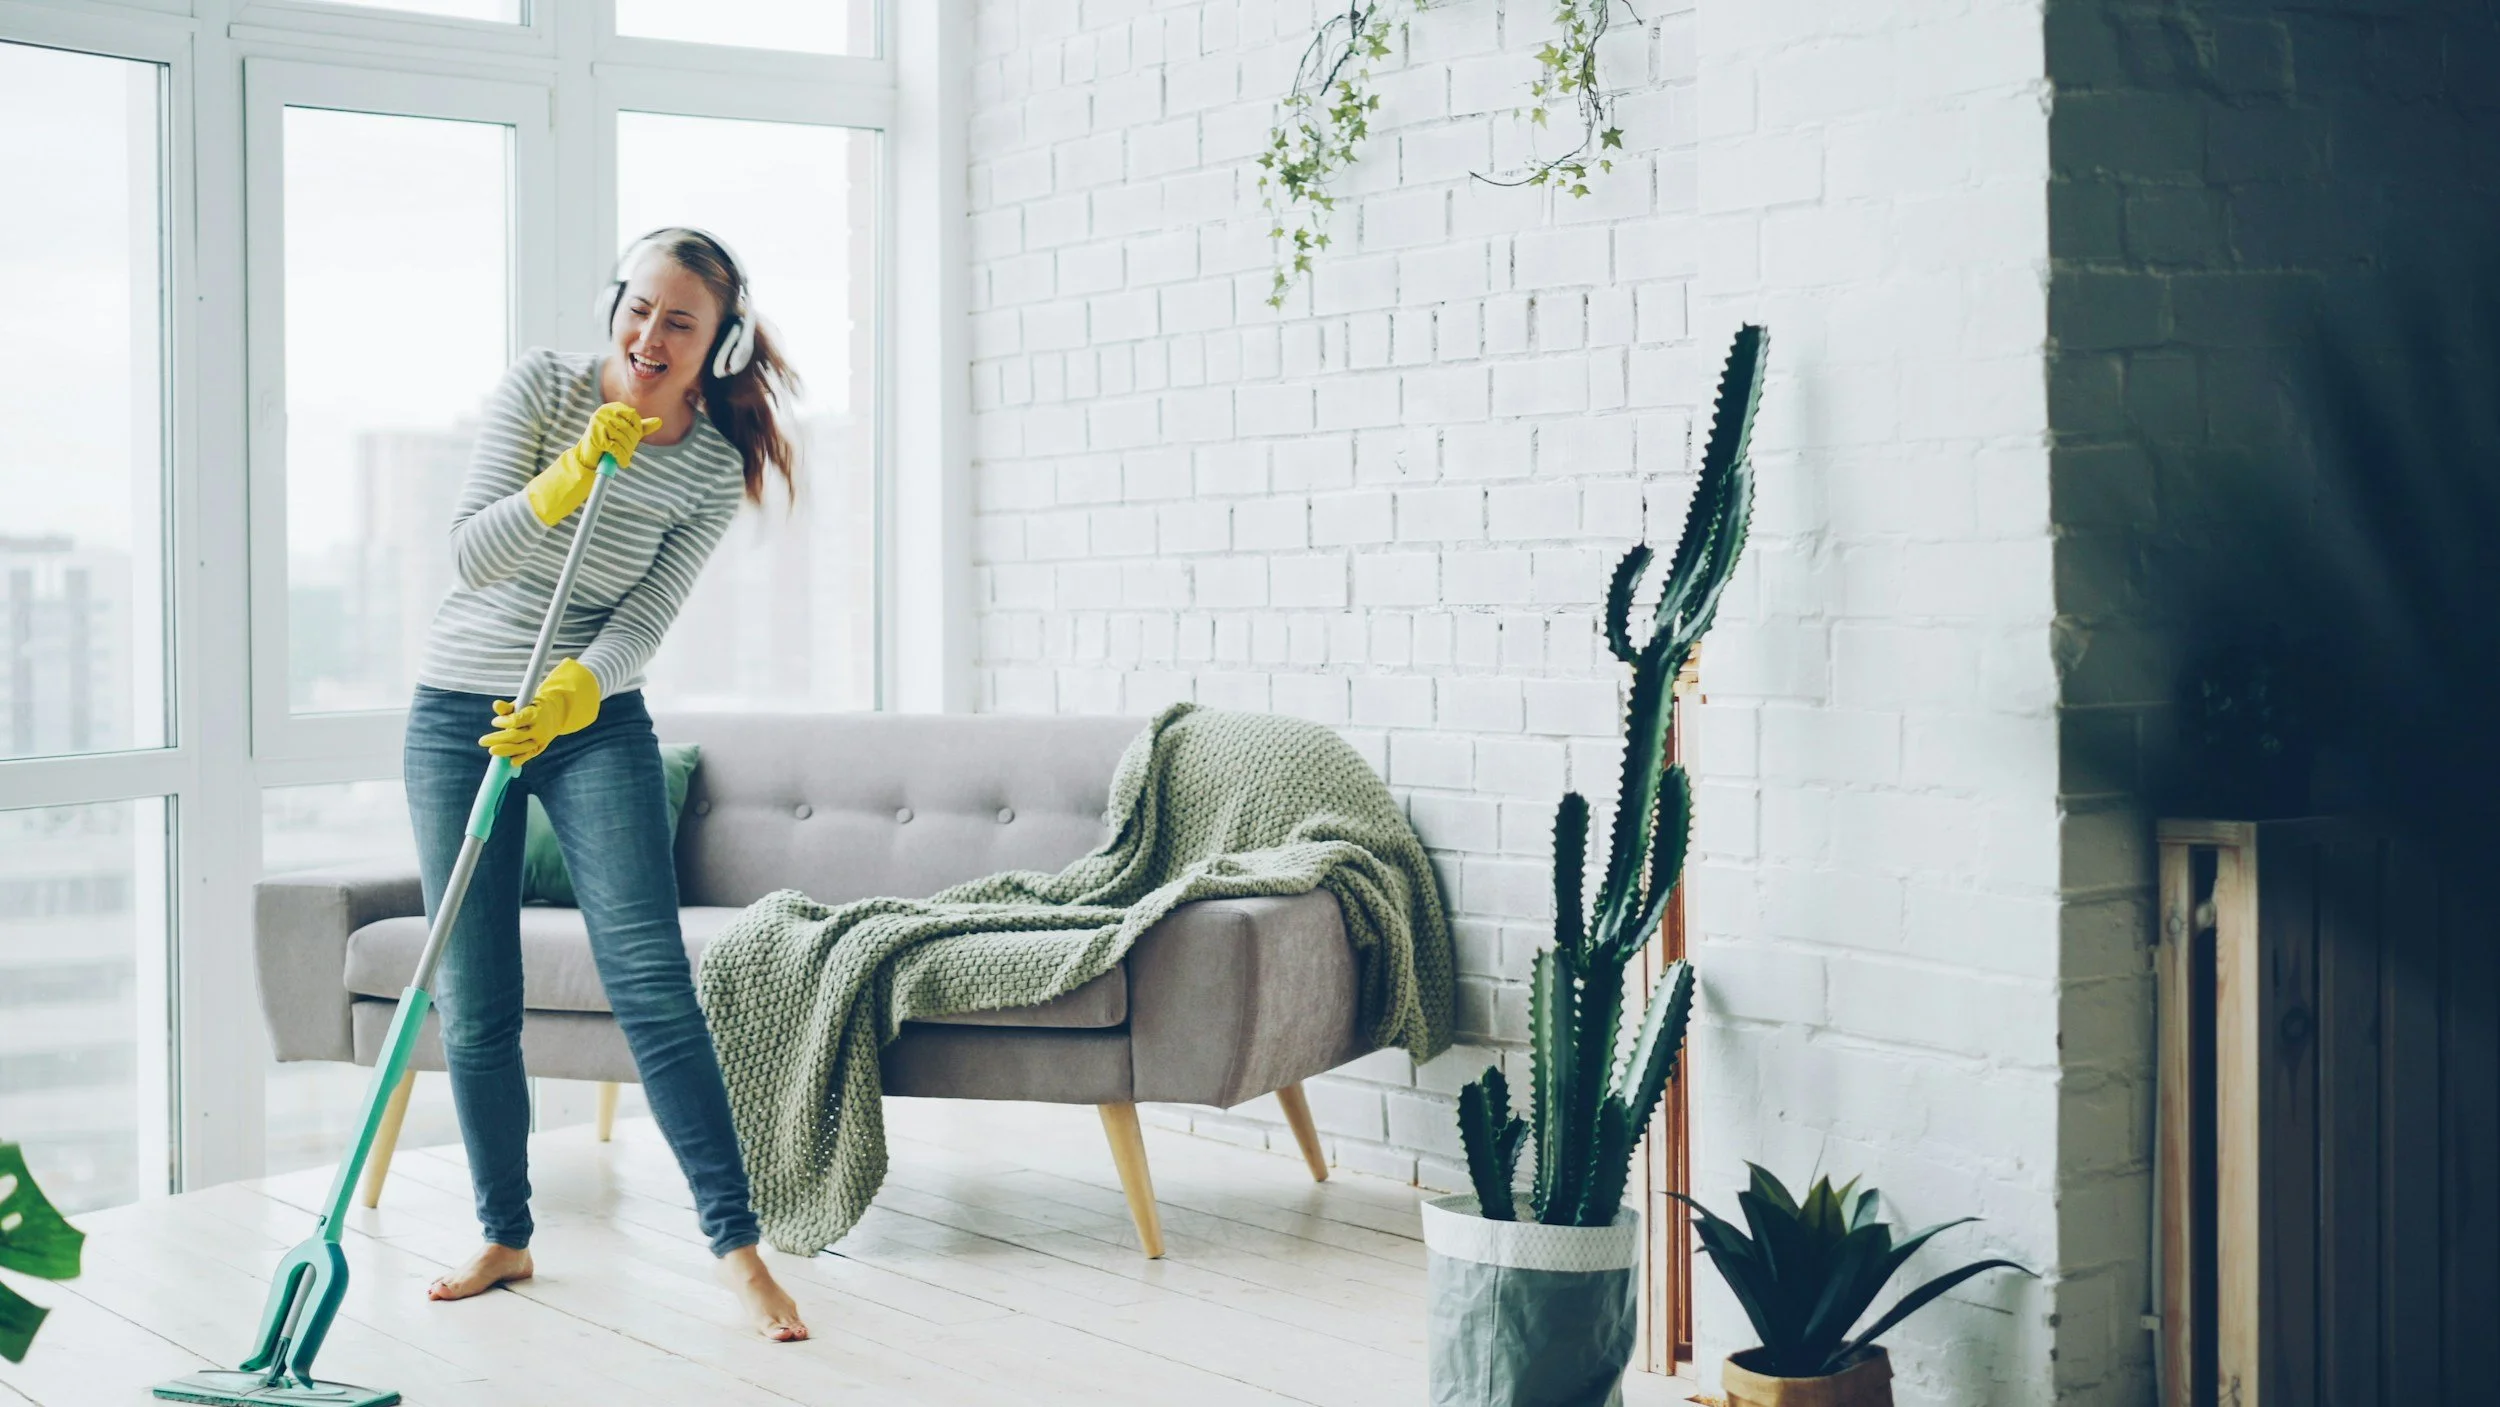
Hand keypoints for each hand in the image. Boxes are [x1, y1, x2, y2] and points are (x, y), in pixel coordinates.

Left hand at [477, 658, 601, 765]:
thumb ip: (507, 707)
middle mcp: (539, 728)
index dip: (504, 722)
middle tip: (482, 741)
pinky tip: (509, 762)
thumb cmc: (532, 707)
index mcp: (534, 714)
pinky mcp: (540, 747)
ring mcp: (540, 739)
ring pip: (522, 747)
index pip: (517, 721)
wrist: (555, 714)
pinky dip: (520, 759)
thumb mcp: (522, 703)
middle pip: (516, 736)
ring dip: (505, 750)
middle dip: (498, 739)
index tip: (494, 722)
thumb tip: (496, 705)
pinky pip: (529, 755)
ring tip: (491, 751)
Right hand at [525, 402, 662, 526]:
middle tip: (627, 453)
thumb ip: (641, 426)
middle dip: (632, 445)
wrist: (588, 455)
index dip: (637, 431)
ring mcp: (599, 423)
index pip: (634, 417)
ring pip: (624, 440)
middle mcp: (604, 412)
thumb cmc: (609, 441)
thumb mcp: (626, 432)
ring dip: (627, 453)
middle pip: (630, 429)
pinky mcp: (596, 436)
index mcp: (612, 407)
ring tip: (623, 458)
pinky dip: (622, 458)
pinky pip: (617, 448)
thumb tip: (660, 421)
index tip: (633, 440)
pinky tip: (622, 463)